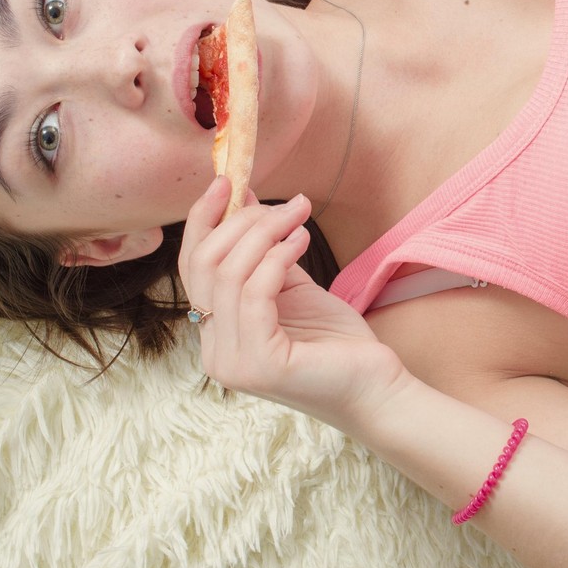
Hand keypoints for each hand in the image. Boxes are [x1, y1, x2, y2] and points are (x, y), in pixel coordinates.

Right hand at [180, 179, 407, 429]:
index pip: (192, 267)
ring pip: (229, 274)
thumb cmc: (335, 339)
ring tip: (300, 217)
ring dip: (266, 233)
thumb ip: (262, 250)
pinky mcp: (261, 363)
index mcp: (215, 333)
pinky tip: (302, 241)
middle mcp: (214, 352)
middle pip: (205, 265)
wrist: (375, 385)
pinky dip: (277, 258)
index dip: (203, 220)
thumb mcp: (291, 285)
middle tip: (286, 205)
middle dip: (244, 223)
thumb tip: (242, 199)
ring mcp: (233, 362)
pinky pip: (254, 294)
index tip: (227, 181)